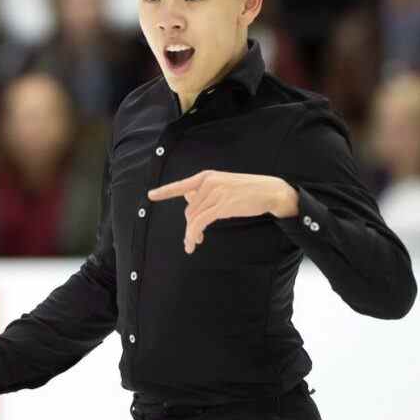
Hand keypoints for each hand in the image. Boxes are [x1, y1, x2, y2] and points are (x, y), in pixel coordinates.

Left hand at [148, 170, 298, 253]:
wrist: (269, 191)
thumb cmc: (247, 190)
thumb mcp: (224, 185)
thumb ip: (206, 191)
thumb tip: (188, 196)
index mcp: (207, 176)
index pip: (182, 185)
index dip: (165, 191)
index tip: (151, 195)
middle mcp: (208, 182)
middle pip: (189, 209)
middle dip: (189, 225)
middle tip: (194, 238)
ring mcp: (214, 193)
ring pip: (193, 217)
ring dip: (191, 233)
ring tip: (193, 243)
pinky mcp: (221, 206)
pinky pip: (200, 222)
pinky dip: (194, 234)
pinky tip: (195, 242)